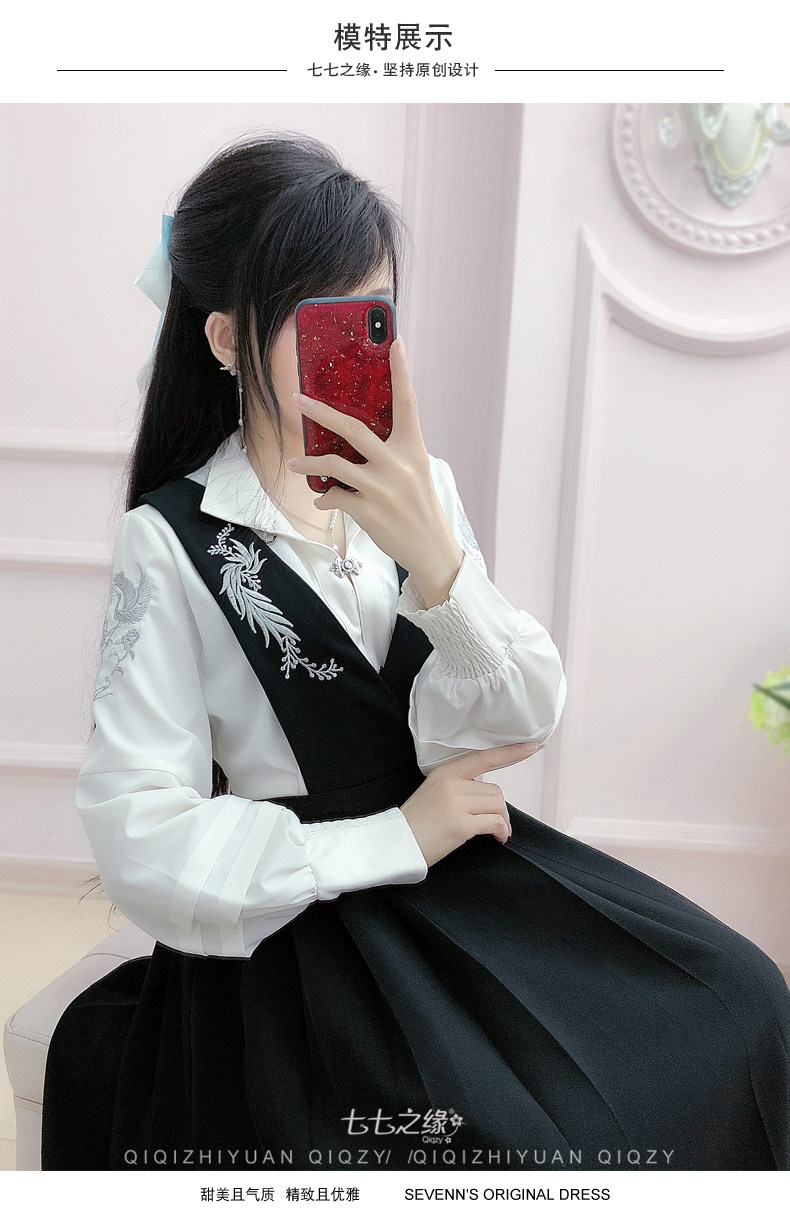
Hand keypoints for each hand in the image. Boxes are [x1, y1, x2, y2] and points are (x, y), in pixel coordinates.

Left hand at [287, 337, 464, 607]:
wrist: (432, 550)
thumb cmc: (420, 508)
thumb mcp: (415, 473)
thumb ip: (391, 454)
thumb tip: (355, 441)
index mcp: (413, 449)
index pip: (408, 402)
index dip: (402, 371)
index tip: (395, 342)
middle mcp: (398, 464)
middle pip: (353, 428)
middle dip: (320, 411)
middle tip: (297, 398)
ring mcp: (383, 488)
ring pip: (335, 464)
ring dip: (310, 462)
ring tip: (296, 463)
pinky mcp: (369, 511)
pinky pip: (335, 497)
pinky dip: (325, 497)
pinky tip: (322, 499)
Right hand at [399, 742, 538, 867]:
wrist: (396, 844)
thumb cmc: (417, 821)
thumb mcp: (433, 792)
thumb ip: (457, 786)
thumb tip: (485, 790)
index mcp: (444, 772)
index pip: (482, 758)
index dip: (509, 752)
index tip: (531, 747)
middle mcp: (452, 784)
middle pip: (494, 791)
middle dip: (500, 808)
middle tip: (497, 823)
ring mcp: (456, 804)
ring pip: (497, 806)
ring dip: (503, 821)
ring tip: (498, 832)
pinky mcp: (461, 825)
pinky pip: (494, 823)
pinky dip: (501, 831)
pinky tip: (498, 838)